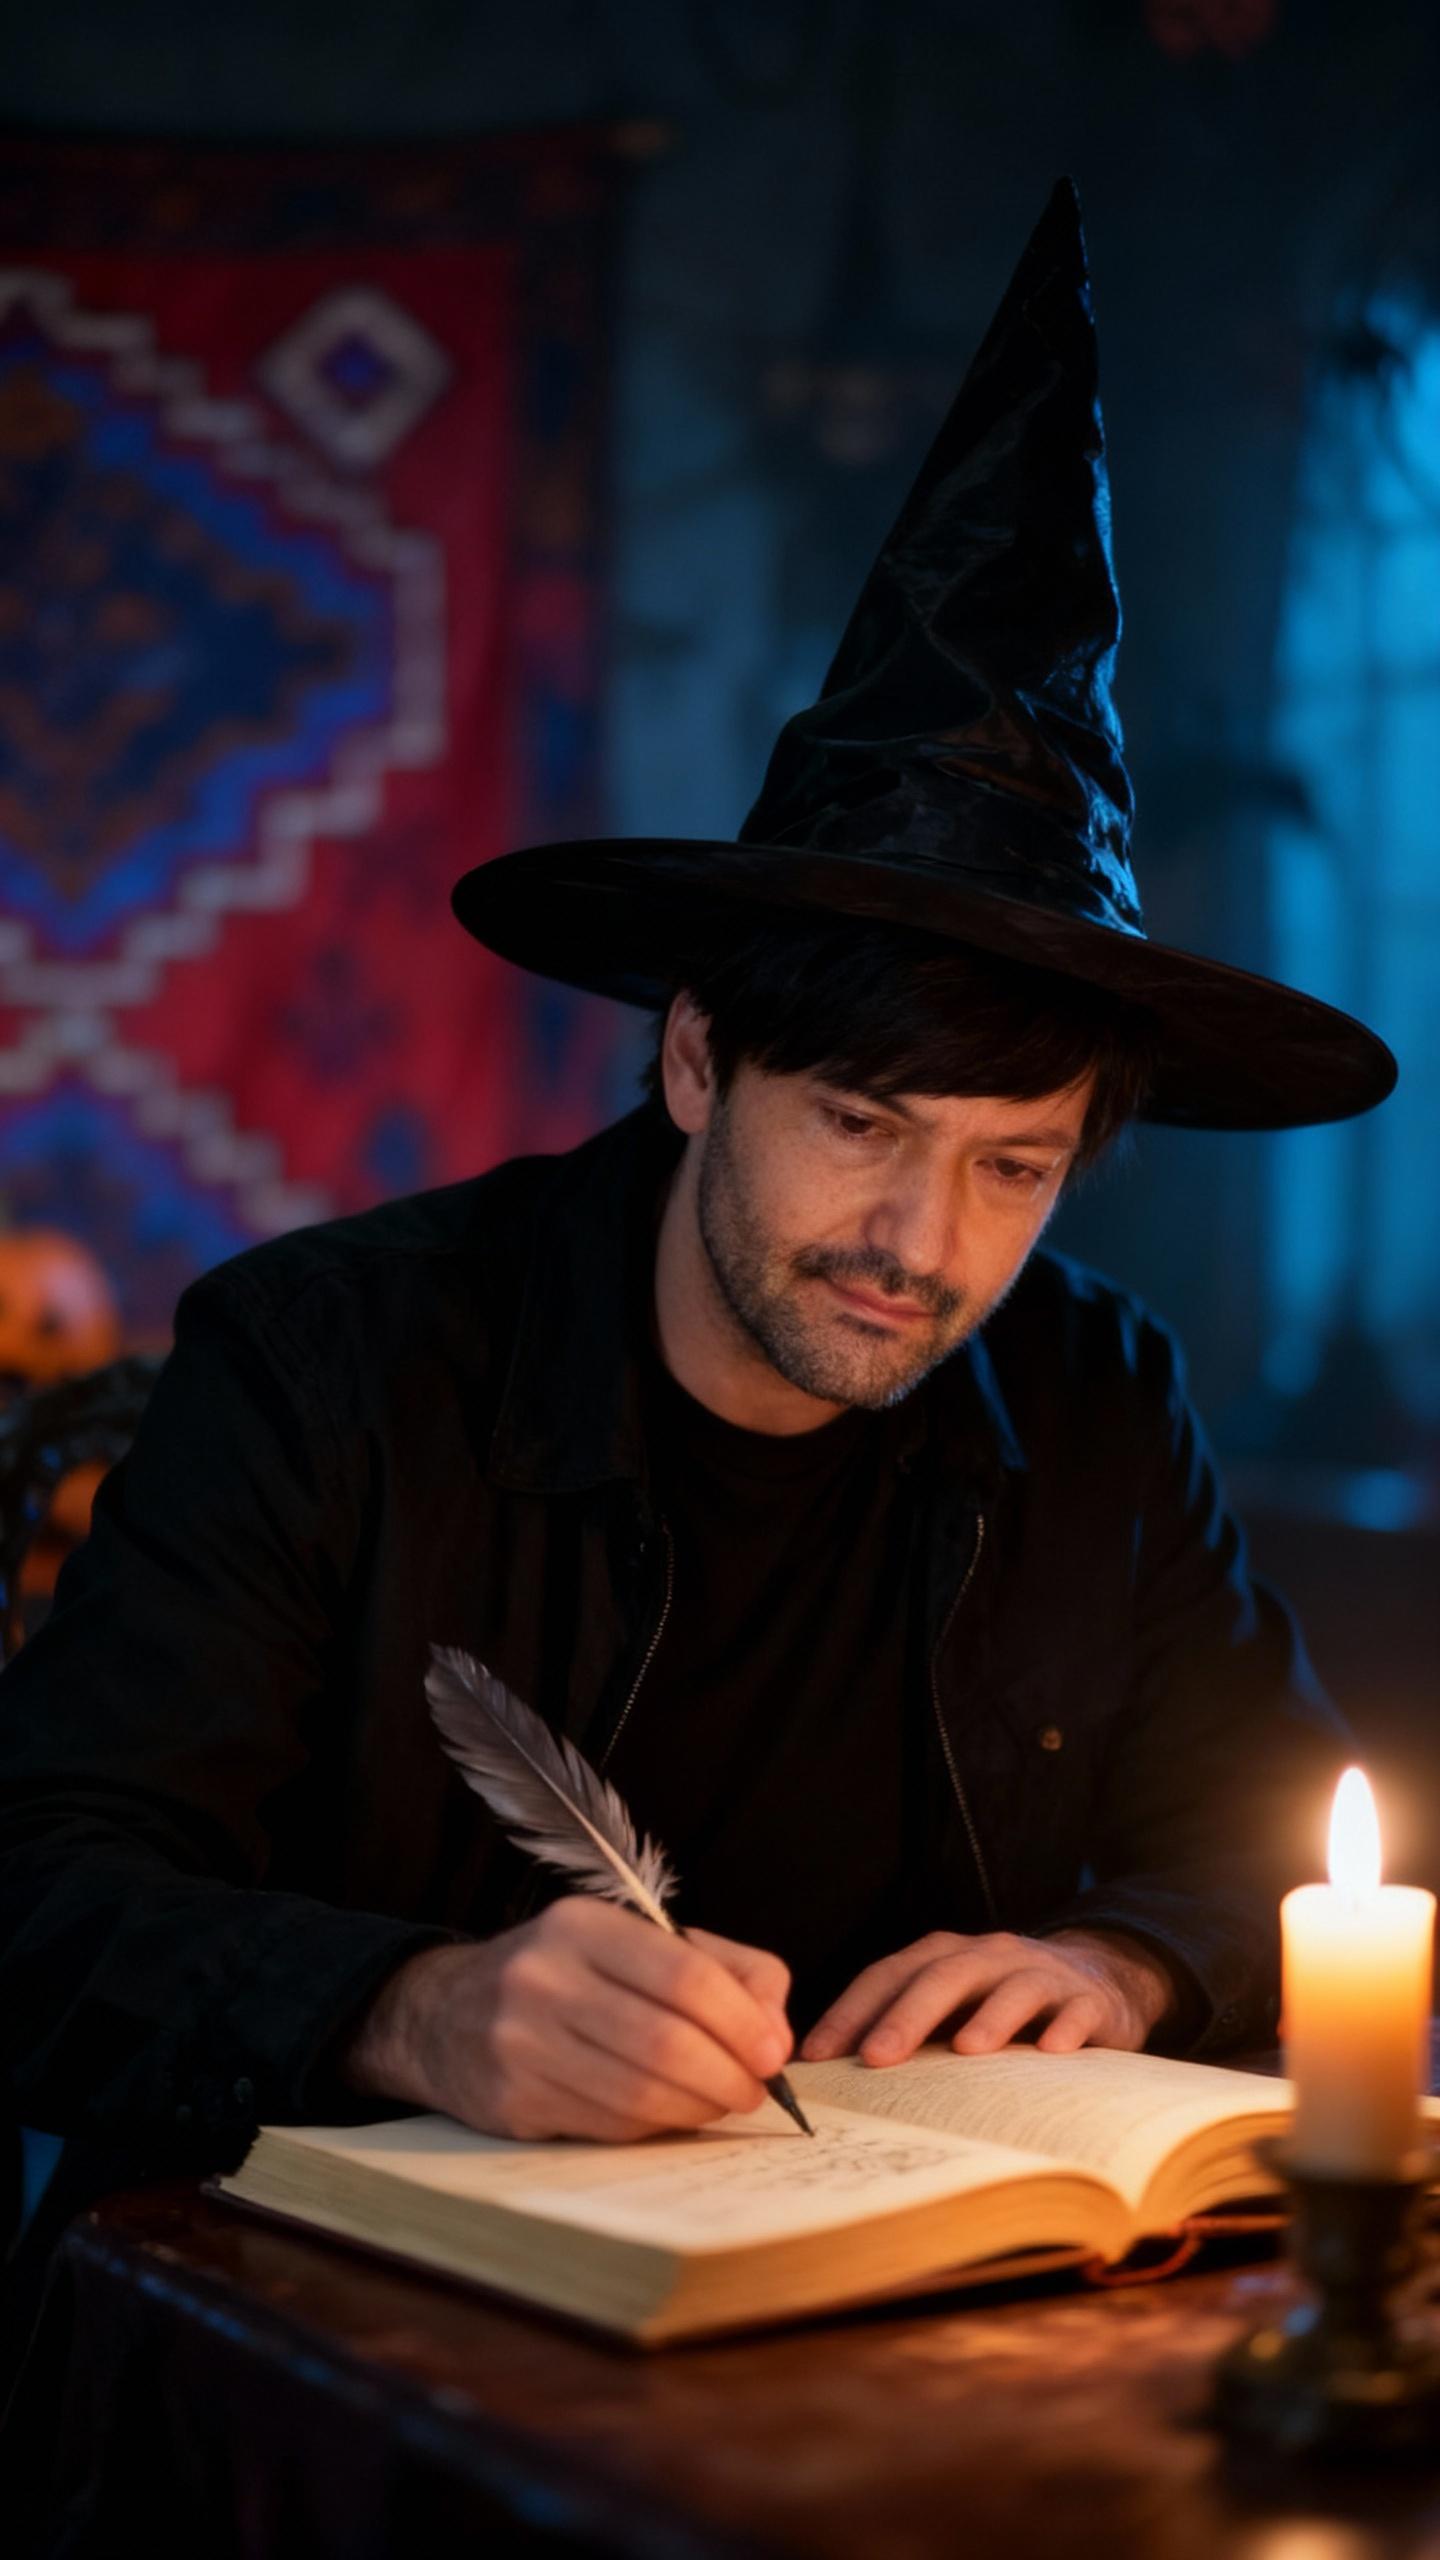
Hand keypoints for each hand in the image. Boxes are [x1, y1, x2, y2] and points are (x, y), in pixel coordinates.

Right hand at [338, 1896, 792, 2141]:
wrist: (445, 2013)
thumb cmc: (568, 1976)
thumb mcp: (636, 1942)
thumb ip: (724, 1970)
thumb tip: (776, 2032)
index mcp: (582, 1925)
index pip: (683, 1974)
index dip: (740, 2021)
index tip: (772, 2053)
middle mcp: (544, 1977)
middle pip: (666, 2041)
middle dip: (727, 2075)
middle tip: (755, 2091)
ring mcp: (520, 2042)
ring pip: (639, 2093)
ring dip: (698, 2108)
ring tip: (720, 2102)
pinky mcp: (511, 2099)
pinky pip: (607, 2124)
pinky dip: (655, 2126)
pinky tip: (669, 2114)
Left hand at [799, 1927, 1176, 2065]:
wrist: (1097, 1977)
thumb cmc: (1001, 2003)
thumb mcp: (952, 2006)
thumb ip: (905, 2029)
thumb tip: (831, 2074)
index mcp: (945, 1956)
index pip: (888, 1975)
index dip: (851, 2012)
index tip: (816, 2056)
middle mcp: (989, 1956)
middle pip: (944, 1977)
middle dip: (906, 2016)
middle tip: (876, 2058)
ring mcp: (1041, 1974)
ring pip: (1012, 1988)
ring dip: (989, 2017)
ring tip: (967, 2052)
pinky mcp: (1088, 2000)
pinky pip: (1077, 2010)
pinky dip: (1064, 2028)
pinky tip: (1050, 2052)